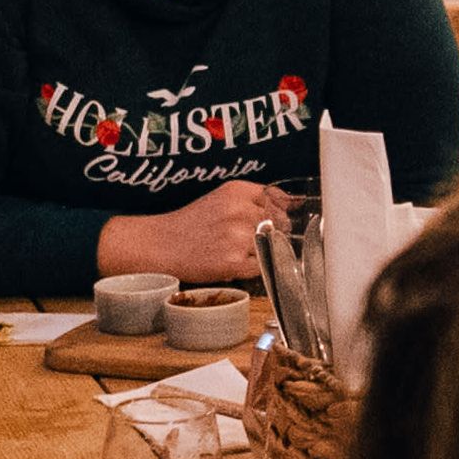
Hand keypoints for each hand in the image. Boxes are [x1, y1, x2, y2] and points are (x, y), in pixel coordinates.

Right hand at [95, 182, 288, 286]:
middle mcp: (240, 211)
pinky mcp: (234, 262)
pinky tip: (234, 262)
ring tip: (236, 250)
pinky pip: (261, 266)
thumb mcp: (222, 199)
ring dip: (261, 251)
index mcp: (237, 191)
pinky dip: (252, 267)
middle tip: (248, 238)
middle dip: (272, 232)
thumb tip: (296, 203)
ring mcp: (238, 237)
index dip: (278, 211)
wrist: (162, 245)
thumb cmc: (192, 223)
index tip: (273, 218)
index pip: (277, 198)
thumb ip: (256, 199)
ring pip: (272, 245)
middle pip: (280, 222)